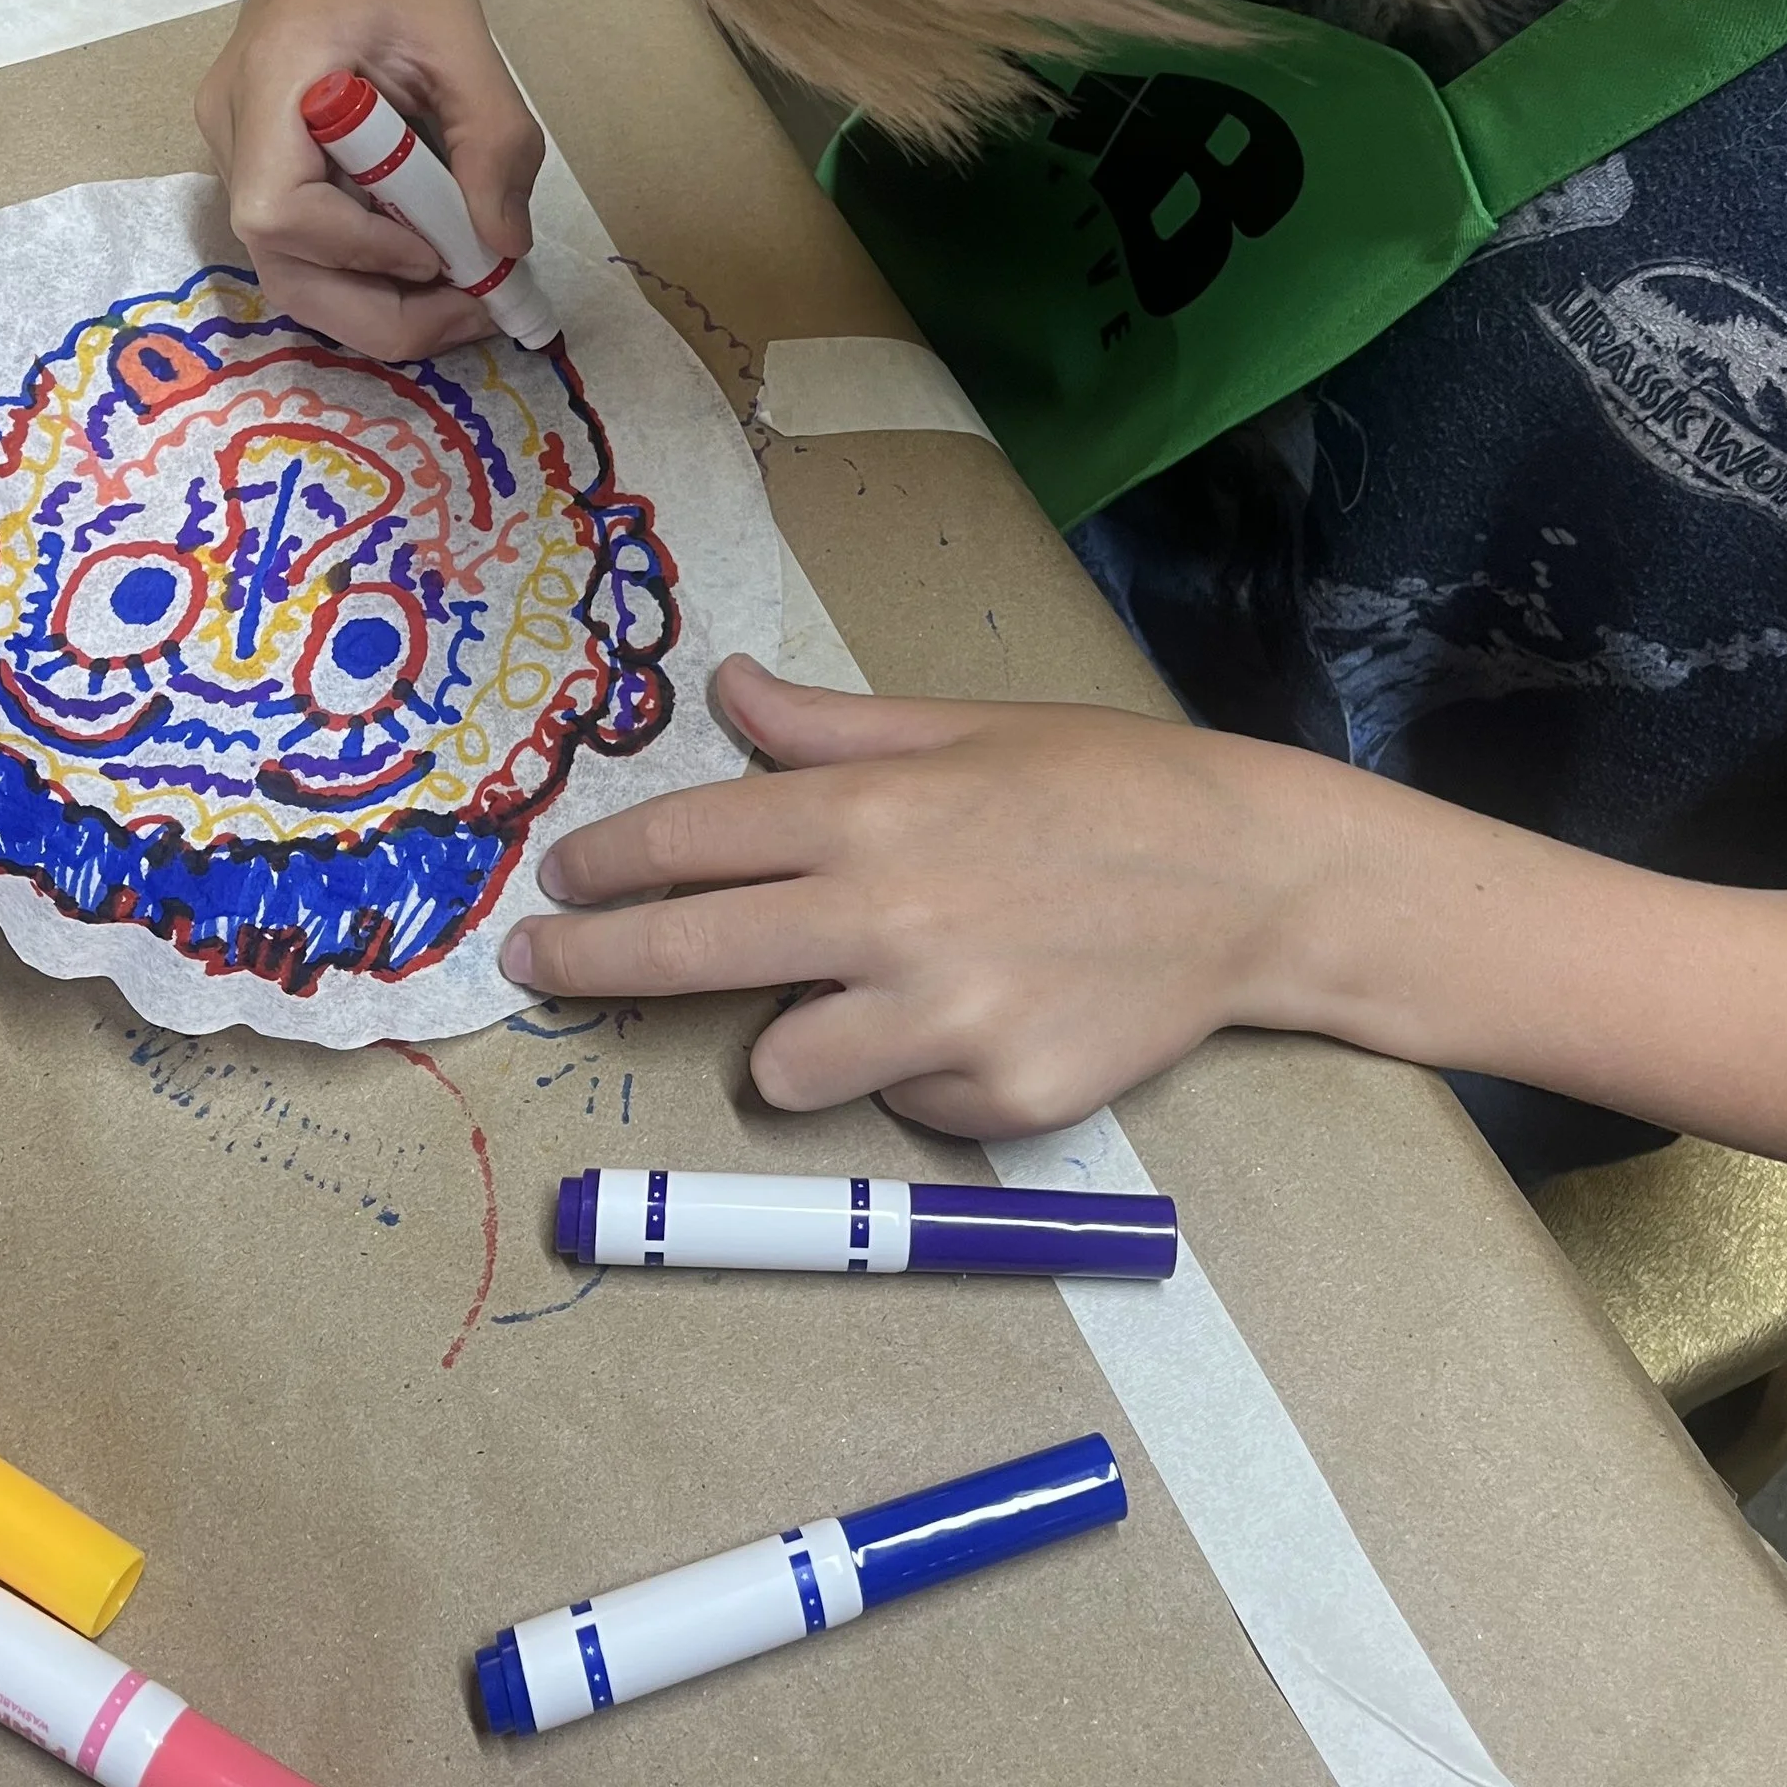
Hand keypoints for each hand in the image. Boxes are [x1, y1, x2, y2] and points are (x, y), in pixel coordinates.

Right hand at [197, 0, 544, 365]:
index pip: (278, 209)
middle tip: (473, 310)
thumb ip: (493, 145)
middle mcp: (230, 125)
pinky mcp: (257, 160)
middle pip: (278, 265)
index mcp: (269, 81)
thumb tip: (505, 250)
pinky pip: (302, 241)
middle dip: (378, 311)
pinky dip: (367, 267)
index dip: (357, 250)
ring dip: (377, 298)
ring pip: (289, 268)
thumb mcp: (467, 46)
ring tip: (461, 287)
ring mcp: (234, 147)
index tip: (438, 252)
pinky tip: (427, 251)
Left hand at [499, 660, 1342, 1137]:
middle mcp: (886, 918)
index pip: (688, 841)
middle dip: (591, 961)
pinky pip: (897, 1102)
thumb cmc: (1105, 785)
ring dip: (790, 1039)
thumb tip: (727, 684)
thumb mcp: (964, 727)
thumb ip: (829, 725)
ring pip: (778, 1066)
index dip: (602, 865)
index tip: (557, 882)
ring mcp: (938, 1019)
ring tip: (862, 996)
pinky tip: (984, 1016)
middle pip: (685, 955)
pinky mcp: (992, 1098)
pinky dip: (914, 1072)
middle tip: (537, 967)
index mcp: (870, 811)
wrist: (1249, 881)